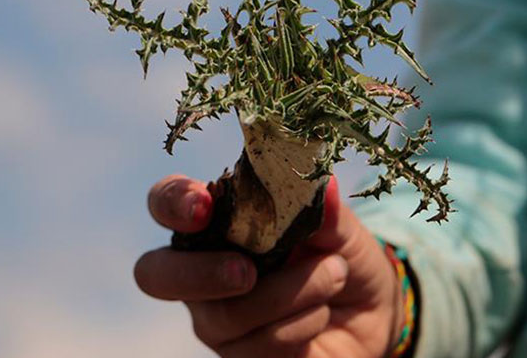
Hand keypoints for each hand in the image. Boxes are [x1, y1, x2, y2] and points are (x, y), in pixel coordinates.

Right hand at [134, 174, 405, 357]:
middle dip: (199, 273)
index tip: (203, 205)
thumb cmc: (339, 256)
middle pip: (156, 274)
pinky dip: (303, 324)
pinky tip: (322, 313)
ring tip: (334, 274)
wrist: (370, 315)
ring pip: (227, 315)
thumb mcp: (340, 228)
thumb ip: (324, 210)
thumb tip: (320, 186)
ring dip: (290, 293)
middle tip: (246, 272)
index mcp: (215, 222)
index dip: (173, 202)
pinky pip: (260, 347)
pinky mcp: (240, 355)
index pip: (166, 203)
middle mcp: (201, 270)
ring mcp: (216, 318)